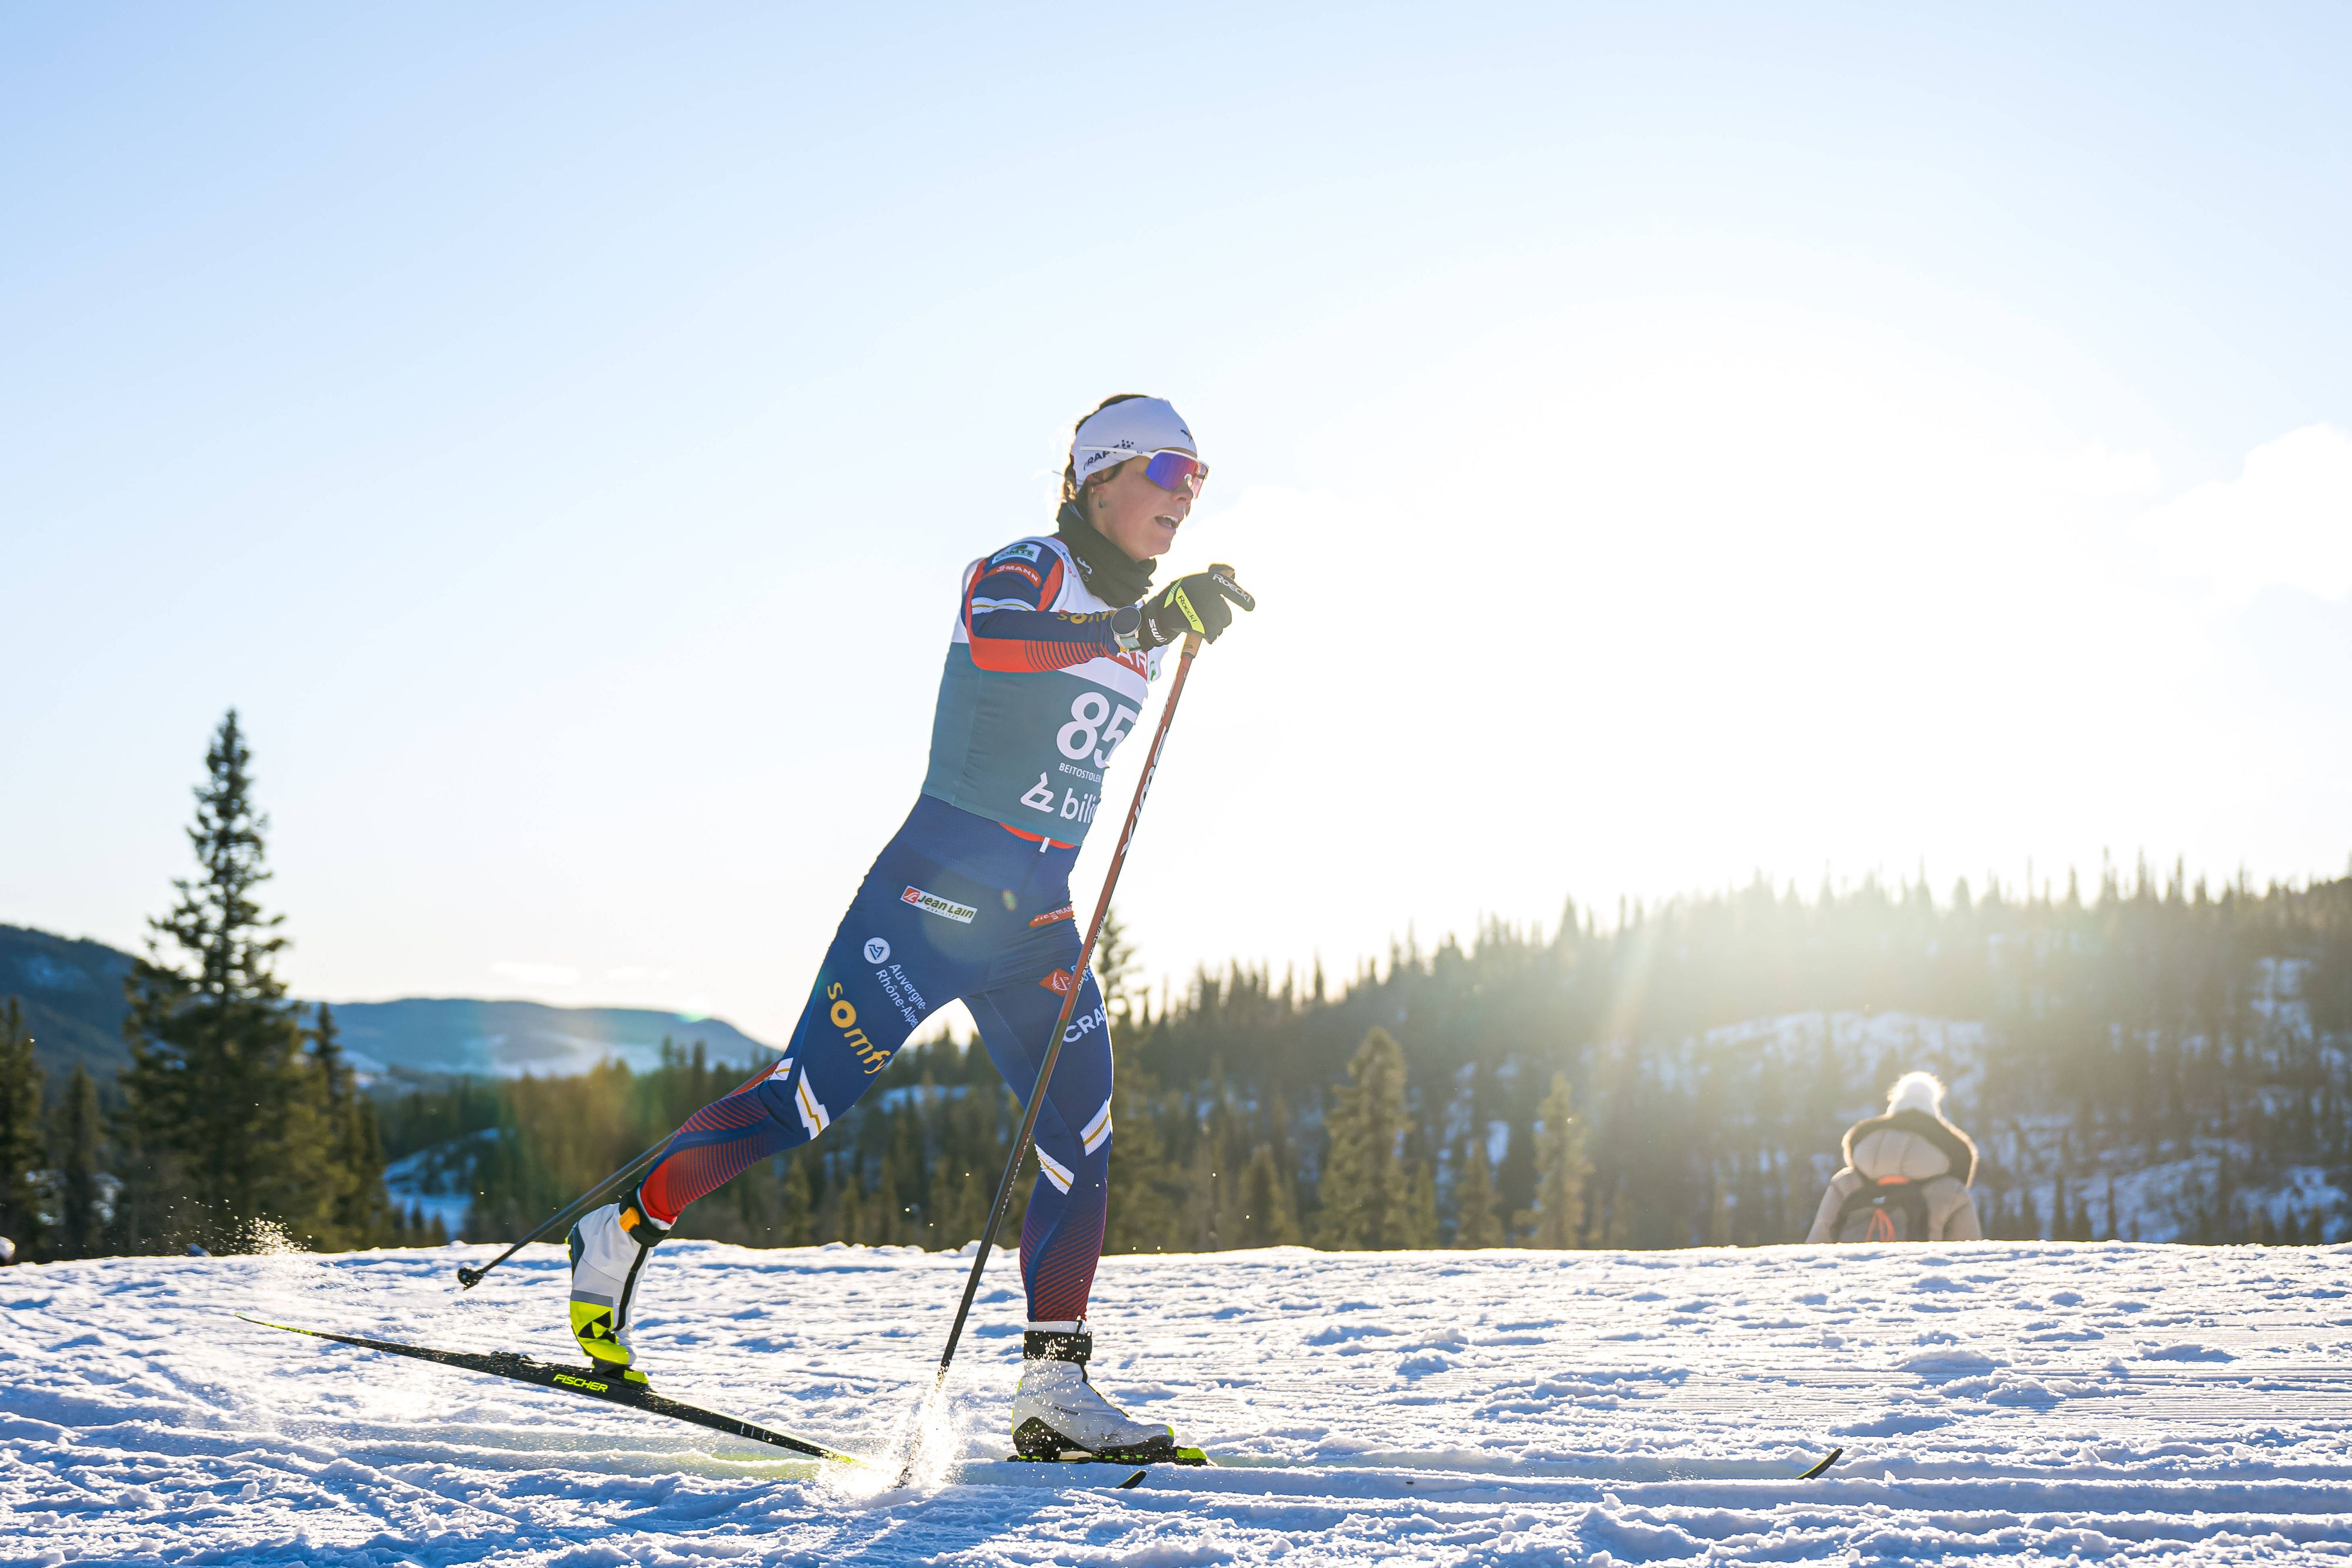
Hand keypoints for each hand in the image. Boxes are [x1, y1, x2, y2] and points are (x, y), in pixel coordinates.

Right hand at [1130, 565, 1254, 648]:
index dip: (1241, 597)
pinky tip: (1202, 632)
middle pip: (1225, 613)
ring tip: (1203, 623)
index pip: (1226, 587)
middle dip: (1222, 618)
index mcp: (1205, 581)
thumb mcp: (1196, 581)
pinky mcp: (1195, 625)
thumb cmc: (1180, 595)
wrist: (1160, 613)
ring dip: (1216, 627)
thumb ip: (1214, 577)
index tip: (1251, 607)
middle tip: (1211, 617)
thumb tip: (1232, 572)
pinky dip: (1210, 635)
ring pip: (1220, 624)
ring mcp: (1199, 610)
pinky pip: (1212, 633)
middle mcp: (1203, 595)